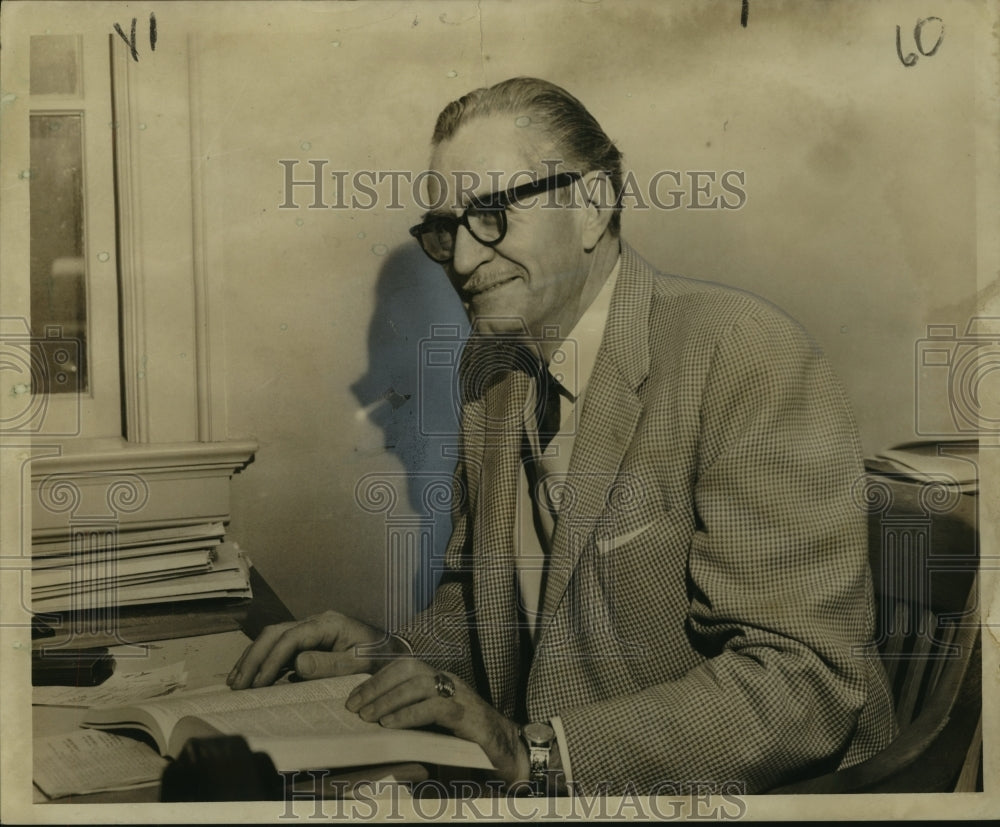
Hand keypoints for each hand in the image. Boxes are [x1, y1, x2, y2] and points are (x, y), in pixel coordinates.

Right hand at [227, 610, 404, 689]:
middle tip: (238, 685)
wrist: (395, 654)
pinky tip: (251, 677)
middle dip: (254, 658)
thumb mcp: (360, 664)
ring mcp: (311, 630)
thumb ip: (331, 664)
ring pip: (273, 638)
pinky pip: (279, 647)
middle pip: (275, 633)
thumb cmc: (381, 659)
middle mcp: (316, 622)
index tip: (258, 683)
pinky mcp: (309, 642)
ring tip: (236, 682)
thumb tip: (297, 663)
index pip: (291, 637)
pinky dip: (263, 661)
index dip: (272, 659)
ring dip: (253, 658)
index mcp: (329, 623)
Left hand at [344, 659, 529, 786]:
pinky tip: (390, 726)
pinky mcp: (467, 714)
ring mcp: (459, 695)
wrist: (508, 751)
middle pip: (407, 669)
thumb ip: (411, 723)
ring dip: (388, 699)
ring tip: (368, 717)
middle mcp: (448, 681)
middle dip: (376, 685)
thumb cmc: (467, 742)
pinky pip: (433, 707)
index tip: (353, 697)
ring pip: (418, 684)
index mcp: (438, 681)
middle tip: (354, 707)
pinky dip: (408, 714)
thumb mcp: (433, 728)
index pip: (402, 667)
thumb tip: (375, 728)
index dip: (376, 679)